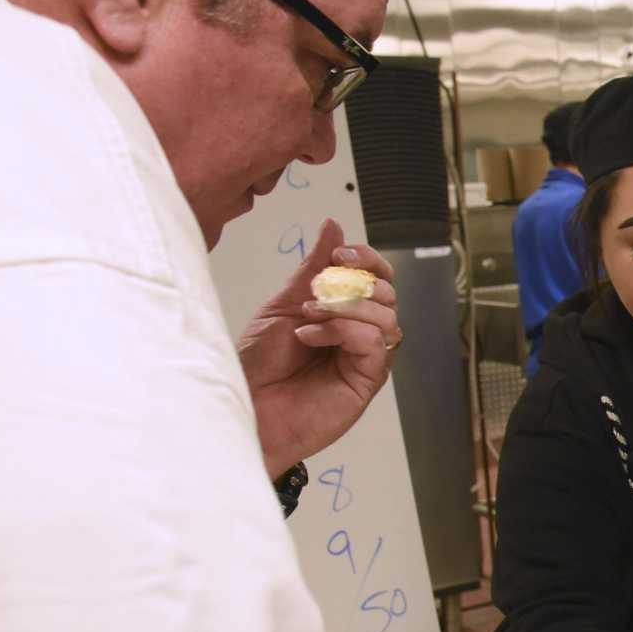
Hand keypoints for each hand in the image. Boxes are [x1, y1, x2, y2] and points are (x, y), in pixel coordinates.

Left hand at [238, 218, 403, 477]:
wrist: (245, 405)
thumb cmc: (258, 364)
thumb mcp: (283, 303)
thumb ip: (313, 267)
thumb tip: (333, 226)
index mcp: (344, 313)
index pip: (378, 277)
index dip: (367, 259)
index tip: (340, 253)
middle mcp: (360, 333)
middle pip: (388, 293)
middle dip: (354, 282)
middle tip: (316, 290)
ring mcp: (366, 357)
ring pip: (387, 316)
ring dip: (345, 308)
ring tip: (308, 317)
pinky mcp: (367, 381)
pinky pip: (376, 343)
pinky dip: (344, 331)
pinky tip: (312, 338)